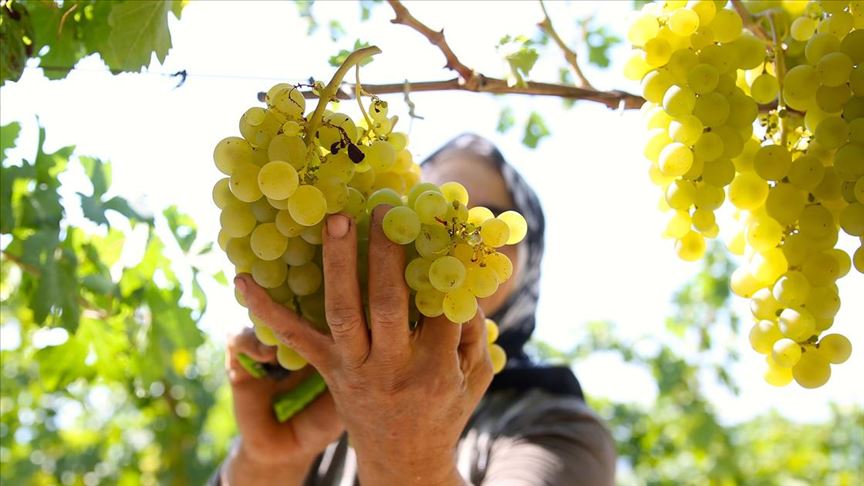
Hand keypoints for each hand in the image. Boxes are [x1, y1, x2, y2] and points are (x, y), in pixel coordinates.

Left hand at [235, 207, 493, 485]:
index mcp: (435, 368)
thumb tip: (458, 274)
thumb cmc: (445, 411)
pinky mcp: (327, 370)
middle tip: (385, 209)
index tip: (437, 221)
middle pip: (389, 303)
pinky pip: (294, 338)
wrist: (402, 463)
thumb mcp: (476, 376)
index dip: (441, 262)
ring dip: (338, 262)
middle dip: (387, 253)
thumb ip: (472, 328)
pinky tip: (242, 279)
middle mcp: (391, 367)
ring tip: (336, 219)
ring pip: (343, 311)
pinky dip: (266, 309)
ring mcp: (353, 368)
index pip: (441, 306)